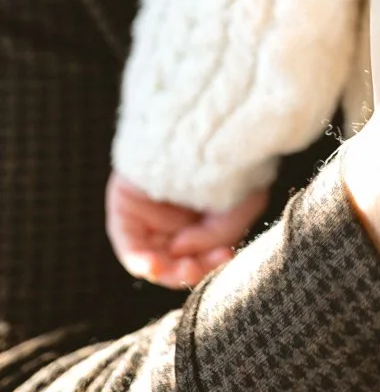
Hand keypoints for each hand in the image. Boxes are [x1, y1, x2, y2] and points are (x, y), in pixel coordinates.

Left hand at [104, 169, 269, 287]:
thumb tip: (180, 250)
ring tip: (184, 266)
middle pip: (179, 258)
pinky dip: (141, 261)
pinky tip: (156, 264)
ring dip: (168, 270)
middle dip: (192, 268)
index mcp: (204, 214)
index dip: (213, 261)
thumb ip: (218, 234)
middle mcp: (175, 217)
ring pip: (156, 257)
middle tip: (203, 265)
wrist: (204, 121)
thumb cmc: (229, 158)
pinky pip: (130, 247)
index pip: (204, 251)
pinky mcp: (126, 211)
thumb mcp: (242, 201)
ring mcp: (149, 216)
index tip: (228, 255)